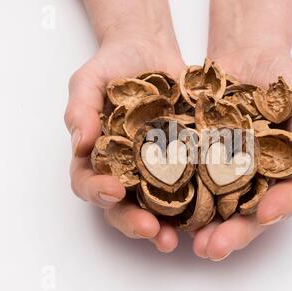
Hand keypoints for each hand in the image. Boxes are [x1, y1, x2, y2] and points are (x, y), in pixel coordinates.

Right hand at [64, 29, 183, 252]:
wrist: (150, 52)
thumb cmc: (113, 65)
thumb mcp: (89, 80)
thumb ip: (80, 109)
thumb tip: (80, 144)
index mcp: (97, 158)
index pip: (89, 183)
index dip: (97, 192)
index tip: (112, 191)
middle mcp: (126, 171)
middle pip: (124, 207)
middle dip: (134, 222)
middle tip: (151, 230)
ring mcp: (156, 170)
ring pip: (158, 206)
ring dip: (167, 224)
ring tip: (179, 237)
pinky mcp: (185, 162)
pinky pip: (191, 185)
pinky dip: (199, 199)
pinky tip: (211, 209)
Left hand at [192, 47, 291, 260]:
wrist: (244, 56)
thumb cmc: (280, 76)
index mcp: (284, 169)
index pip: (287, 194)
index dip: (279, 206)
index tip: (267, 214)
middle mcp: (254, 178)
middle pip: (248, 213)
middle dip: (234, 232)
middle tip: (215, 248)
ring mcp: (224, 171)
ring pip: (216, 206)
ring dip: (203, 227)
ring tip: (190, 242)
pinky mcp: (197, 160)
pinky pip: (187, 180)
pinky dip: (178, 196)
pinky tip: (164, 210)